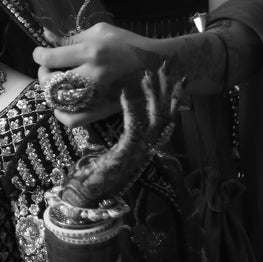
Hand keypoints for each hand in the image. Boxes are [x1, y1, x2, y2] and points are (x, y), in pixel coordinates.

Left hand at [34, 23, 153, 126]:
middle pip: (51, 82)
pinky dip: (61, 114)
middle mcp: (93, 76)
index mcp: (92, 52)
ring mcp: (98, 96)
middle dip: (43, 74)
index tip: (40, 53)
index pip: (51, 58)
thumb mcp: (100, 32)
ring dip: (51, 92)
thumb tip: (45, 37)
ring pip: (58, 102)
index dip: (38, 55)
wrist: (157, 64)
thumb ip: (71, 37)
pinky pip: (73, 120)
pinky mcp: (103, 110)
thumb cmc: (127, 43)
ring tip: (56, 83)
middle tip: (48, 68)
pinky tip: (62, 103)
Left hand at [56, 66, 184, 209]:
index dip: (172, 99)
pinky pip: (133, 126)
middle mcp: (147, 148)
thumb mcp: (111, 149)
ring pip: (155, 118)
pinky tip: (125, 92)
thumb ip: (121, 135)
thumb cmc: (95, 172)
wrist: (87, 194)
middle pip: (165, 114)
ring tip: (148, 74)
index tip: (176, 79)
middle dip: (165, 89)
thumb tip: (117, 117)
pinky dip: (130, 107)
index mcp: (145, 146)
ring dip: (151, 94)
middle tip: (164, 67)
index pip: (165, 118)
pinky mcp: (127, 151)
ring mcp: (139, 150)